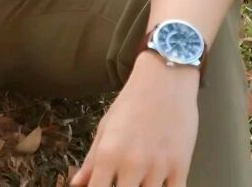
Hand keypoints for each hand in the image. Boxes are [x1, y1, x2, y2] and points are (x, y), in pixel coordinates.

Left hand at [70, 50, 198, 186]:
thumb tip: (76, 184)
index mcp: (108, 154)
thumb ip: (91, 160)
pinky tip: (160, 184)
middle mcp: (132, 164)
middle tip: (123, 182)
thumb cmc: (131, 103)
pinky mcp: (181, 168)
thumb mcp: (105, 127)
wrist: (164, 80)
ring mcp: (158, 168)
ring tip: (139, 181)